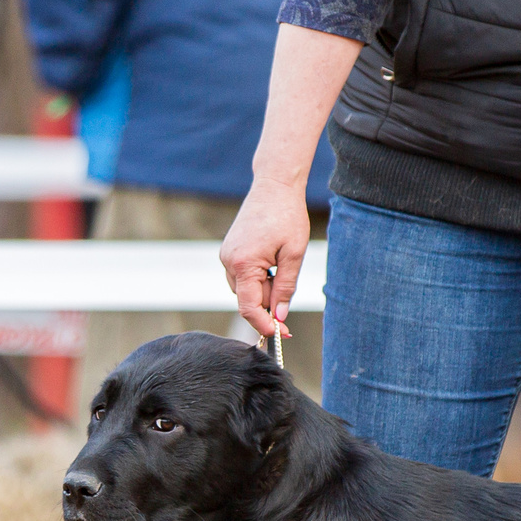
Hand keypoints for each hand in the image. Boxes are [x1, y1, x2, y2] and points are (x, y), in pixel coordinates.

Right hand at [220, 178, 312, 339]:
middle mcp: (228, 261)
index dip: (264, 324)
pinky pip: (242, 276)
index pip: (249, 307)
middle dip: (269, 303)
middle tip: (290, 291)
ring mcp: (226, 256)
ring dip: (264, 288)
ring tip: (282, 264)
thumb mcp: (294, 254)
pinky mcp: (229, 251)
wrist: (274, 187)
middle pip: (247, 299)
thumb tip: (280, 316)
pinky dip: (258, 277)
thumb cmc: (287, 216)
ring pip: (244, 289)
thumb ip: (286, 287)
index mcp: (244, 264)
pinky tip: (272, 259)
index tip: (280, 333)